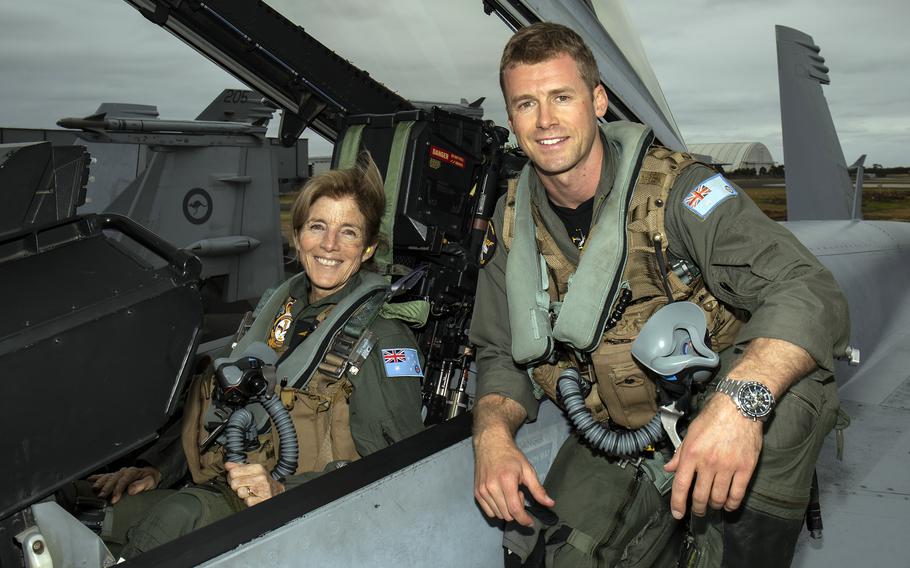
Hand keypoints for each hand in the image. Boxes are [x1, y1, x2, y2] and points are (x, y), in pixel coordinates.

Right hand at [88, 466, 160, 503]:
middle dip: (107, 487)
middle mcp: (124, 471)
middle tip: (101, 496)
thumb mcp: (149, 482)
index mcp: (133, 472)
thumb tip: (132, 490)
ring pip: (107, 476)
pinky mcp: (114, 475)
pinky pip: (104, 475)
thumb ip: (141, 485)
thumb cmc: (149, 479)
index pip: (124, 481)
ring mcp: (118, 473)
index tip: (114, 499)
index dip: (118, 490)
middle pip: (113, 478)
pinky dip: (96, 477)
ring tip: (94, 489)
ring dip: (100, 482)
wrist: (149, 474)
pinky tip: (89, 480)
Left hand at [225, 462, 284, 506]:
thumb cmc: (263, 481)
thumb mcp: (254, 471)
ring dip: (242, 494)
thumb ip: (239, 467)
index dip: (231, 476)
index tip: (236, 478)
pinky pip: (246, 501)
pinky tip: (253, 497)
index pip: (233, 472)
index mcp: (258, 468)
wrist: (277, 492)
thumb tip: (227, 464)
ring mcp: (262, 490)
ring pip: (240, 492)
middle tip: (242, 486)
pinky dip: (248, 501)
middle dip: (236, 486)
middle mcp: (261, 478)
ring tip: (248, 491)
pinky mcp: (262, 500)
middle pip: (234, 483)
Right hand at [473, 430, 554, 526]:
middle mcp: (492, 487)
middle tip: (519, 494)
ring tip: (509, 493)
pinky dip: (497, 509)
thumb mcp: (528, 470)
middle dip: (517, 510)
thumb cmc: (510, 456)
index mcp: (506, 481)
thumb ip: (538, 489)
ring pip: (498, 515)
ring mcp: (482, 491)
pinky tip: (501, 496)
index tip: (530, 522)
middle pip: (507, 514)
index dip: (524, 520)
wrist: (490, 444)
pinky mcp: (477, 493)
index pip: (515, 510)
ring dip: (507, 509)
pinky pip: (489, 512)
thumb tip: (550, 503)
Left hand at [664, 394, 762, 518]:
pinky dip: (732, 503)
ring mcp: (728, 466)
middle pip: (700, 496)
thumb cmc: (713, 417)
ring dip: (714, 506)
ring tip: (713, 505)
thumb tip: (669, 468)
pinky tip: (729, 504)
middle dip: (697, 508)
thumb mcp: (690, 433)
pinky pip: (737, 494)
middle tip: (698, 511)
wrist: (739, 407)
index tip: (678, 513)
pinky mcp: (745, 468)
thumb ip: (680, 453)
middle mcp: (708, 462)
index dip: (677, 503)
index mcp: (691, 453)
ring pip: (718, 497)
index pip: (680, 485)